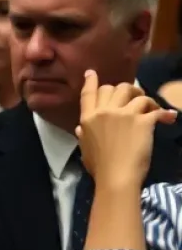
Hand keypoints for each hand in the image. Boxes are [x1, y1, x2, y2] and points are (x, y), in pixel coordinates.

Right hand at [76, 70, 175, 193]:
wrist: (117, 177)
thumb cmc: (99, 167)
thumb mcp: (85, 149)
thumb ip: (83, 135)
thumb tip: (79, 128)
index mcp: (88, 118)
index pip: (88, 94)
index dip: (91, 82)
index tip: (91, 73)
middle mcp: (104, 112)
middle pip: (114, 88)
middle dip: (125, 90)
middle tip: (134, 97)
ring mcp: (124, 115)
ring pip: (134, 93)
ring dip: (144, 98)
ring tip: (151, 106)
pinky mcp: (142, 121)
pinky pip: (155, 110)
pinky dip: (163, 113)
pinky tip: (168, 118)